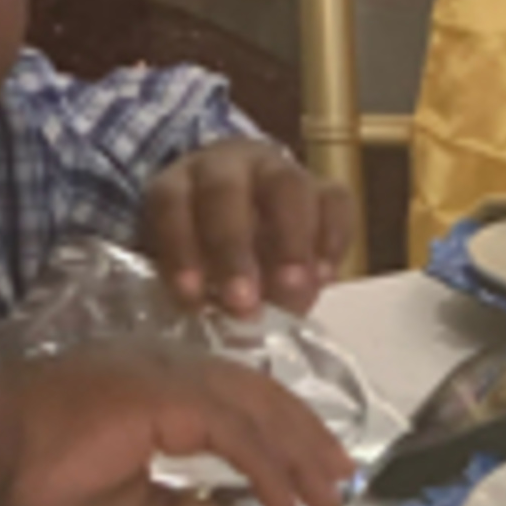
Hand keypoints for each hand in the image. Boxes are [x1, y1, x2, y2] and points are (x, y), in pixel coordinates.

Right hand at [1, 348, 352, 505]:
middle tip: (342, 483)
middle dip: (308, 440)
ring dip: (301, 455)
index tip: (313, 473)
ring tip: (329, 496)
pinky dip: (268, 472)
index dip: (283, 435)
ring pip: (260, 410)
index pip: (241, 400)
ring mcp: (173, 377)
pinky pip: (237, 435)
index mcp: (164, 387)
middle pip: (264, 396)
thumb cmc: (39, 472)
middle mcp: (175, 369)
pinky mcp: (169, 398)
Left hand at [139, 136, 354, 317]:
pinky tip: (324, 278)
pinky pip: (334, 200)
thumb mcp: (188, 272)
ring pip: (286, 186)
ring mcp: (277, 171)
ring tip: (294, 288)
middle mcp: (226, 168)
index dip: (180, 249)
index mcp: (179, 186)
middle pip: (225, 191)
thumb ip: (195, 292)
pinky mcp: (321, 187)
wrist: (248, 225)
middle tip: (244, 303)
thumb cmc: (206, 258)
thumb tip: (212, 336)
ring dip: (290, 240)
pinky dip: (331, 238)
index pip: (171, 203)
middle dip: (233, 248)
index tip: (193, 298)